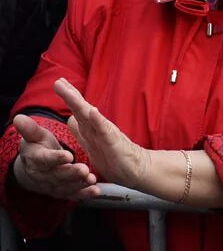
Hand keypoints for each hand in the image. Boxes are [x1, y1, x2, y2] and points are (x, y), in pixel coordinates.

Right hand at [9, 114, 96, 200]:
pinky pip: (73, 195)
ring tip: (91, 179)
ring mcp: (53, 185)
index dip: (55, 158)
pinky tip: (96, 191)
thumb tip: (19, 118)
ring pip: (66, 186)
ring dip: (79, 185)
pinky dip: (84, 194)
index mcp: (37, 160)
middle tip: (84, 170)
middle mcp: (44, 175)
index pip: (45, 160)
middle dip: (71, 173)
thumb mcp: (34, 137)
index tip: (68, 155)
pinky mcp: (62, 192)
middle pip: (58, 175)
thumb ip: (30, 129)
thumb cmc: (38, 148)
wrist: (33, 169)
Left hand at [53, 79, 150, 193]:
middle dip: (70, 95)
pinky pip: (104, 131)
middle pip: (82, 108)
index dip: (69, 97)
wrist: (136, 169)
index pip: (79, 109)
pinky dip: (98, 120)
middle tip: (58, 81)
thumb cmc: (115, 157)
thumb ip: (82, 131)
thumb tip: (70, 119)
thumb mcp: (93, 144)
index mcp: (92, 128)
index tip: (59, 82)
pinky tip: (92, 111)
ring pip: (90, 116)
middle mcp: (99, 127)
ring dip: (79, 103)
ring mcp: (107, 133)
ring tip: (69, 91)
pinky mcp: (114, 143)